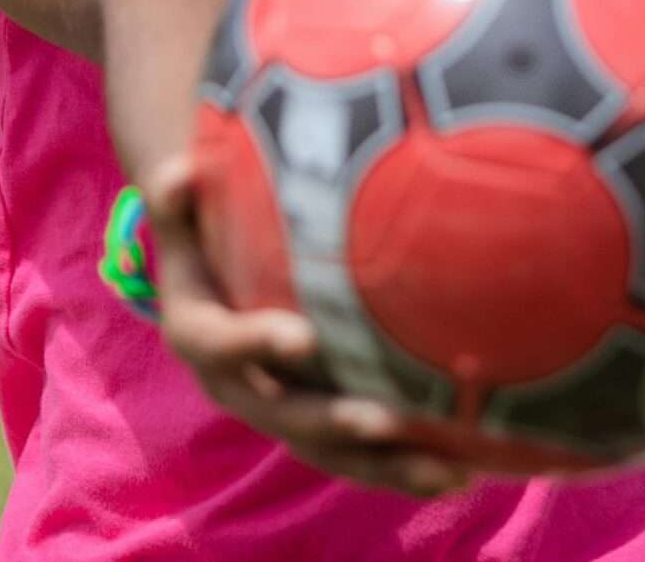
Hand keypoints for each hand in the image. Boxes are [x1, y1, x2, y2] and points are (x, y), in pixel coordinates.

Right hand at [139, 155, 474, 497]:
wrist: (213, 275)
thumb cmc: (206, 229)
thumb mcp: (184, 212)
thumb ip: (177, 194)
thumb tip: (178, 172)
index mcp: (200, 336)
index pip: (221, 344)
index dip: (257, 343)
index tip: (303, 337)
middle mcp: (239, 387)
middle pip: (286, 417)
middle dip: (337, 424)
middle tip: (388, 422)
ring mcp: (281, 412)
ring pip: (332, 452)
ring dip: (388, 465)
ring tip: (449, 472)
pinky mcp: (318, 424)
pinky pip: (361, 454)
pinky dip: (407, 463)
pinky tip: (467, 468)